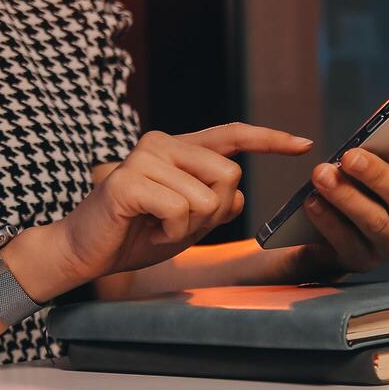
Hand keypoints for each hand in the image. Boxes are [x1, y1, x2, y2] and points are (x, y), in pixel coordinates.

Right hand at [49, 124, 313, 283]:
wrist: (85, 253)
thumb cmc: (135, 236)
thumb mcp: (186, 223)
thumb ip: (213, 205)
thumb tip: (238, 195)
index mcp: (177, 148)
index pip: (232, 135)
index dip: (269, 140)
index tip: (303, 144)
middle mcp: (161, 144)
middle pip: (228, 176)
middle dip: (213, 213)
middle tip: (178, 225)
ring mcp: (143, 159)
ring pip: (205, 199)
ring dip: (187, 229)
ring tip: (157, 228)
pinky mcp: (128, 182)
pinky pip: (179, 211)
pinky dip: (169, 234)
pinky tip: (147, 232)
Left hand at [296, 102, 388, 274]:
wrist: (342, 239)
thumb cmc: (371, 191)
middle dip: (377, 175)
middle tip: (350, 155)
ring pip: (374, 221)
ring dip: (346, 196)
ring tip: (321, 175)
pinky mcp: (362, 261)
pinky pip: (345, 241)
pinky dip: (327, 220)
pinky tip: (312, 201)